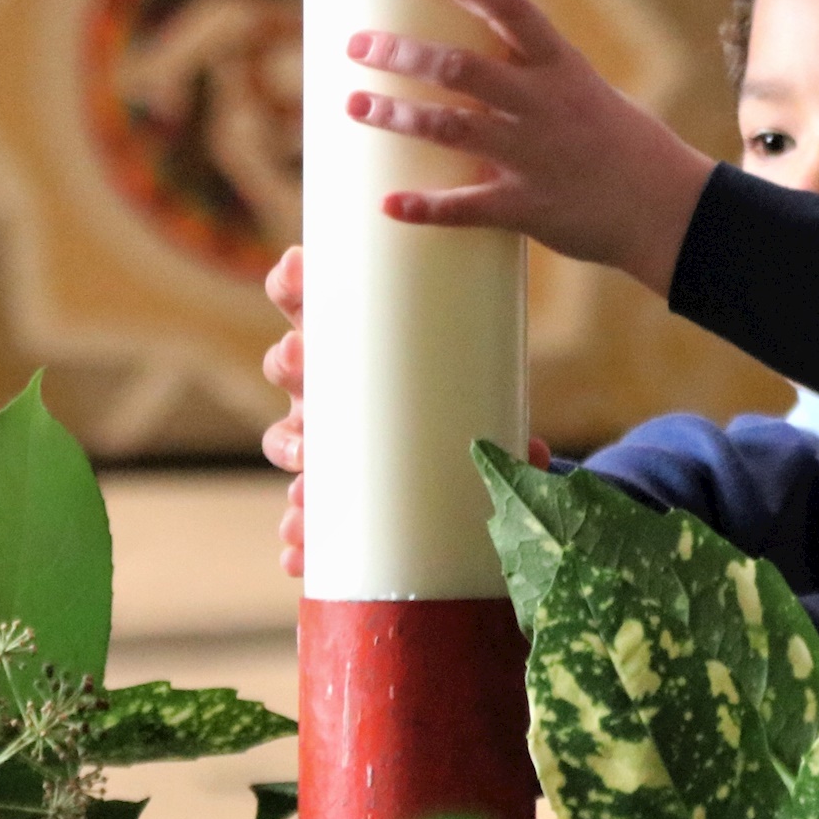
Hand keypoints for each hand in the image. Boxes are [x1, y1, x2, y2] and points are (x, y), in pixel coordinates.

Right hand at [257, 239, 551, 584]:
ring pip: (285, 436)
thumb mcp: (485, 408)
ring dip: (289, 447)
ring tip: (309, 467)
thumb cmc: (463, 415)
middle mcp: (330, 389)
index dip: (294, 282)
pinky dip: (298, 533)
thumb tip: (532, 452)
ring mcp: (322, 439)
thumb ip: (506, 430)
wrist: (461, 471)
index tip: (300, 265)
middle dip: (290, 360)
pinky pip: (300, 512)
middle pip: (290, 364)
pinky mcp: (327, 492)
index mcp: (360, 347)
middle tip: (305, 362)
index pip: (312, 303)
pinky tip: (301, 553)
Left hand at [345, 0, 714, 292]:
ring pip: (450, 129)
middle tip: (357, 45)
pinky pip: (467, 206)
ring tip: (354, 103)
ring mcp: (534, 156)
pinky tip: (387, 203)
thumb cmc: (624, 146)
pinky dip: (424, 207)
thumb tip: (467, 56)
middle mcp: (544, 105)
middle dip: (402, 54)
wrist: (670, 210)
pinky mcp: (528, 207)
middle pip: (460, 69)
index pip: (512, 10)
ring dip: (395, 116)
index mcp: (562, 68)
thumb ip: (530, 76)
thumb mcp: (585, 92)